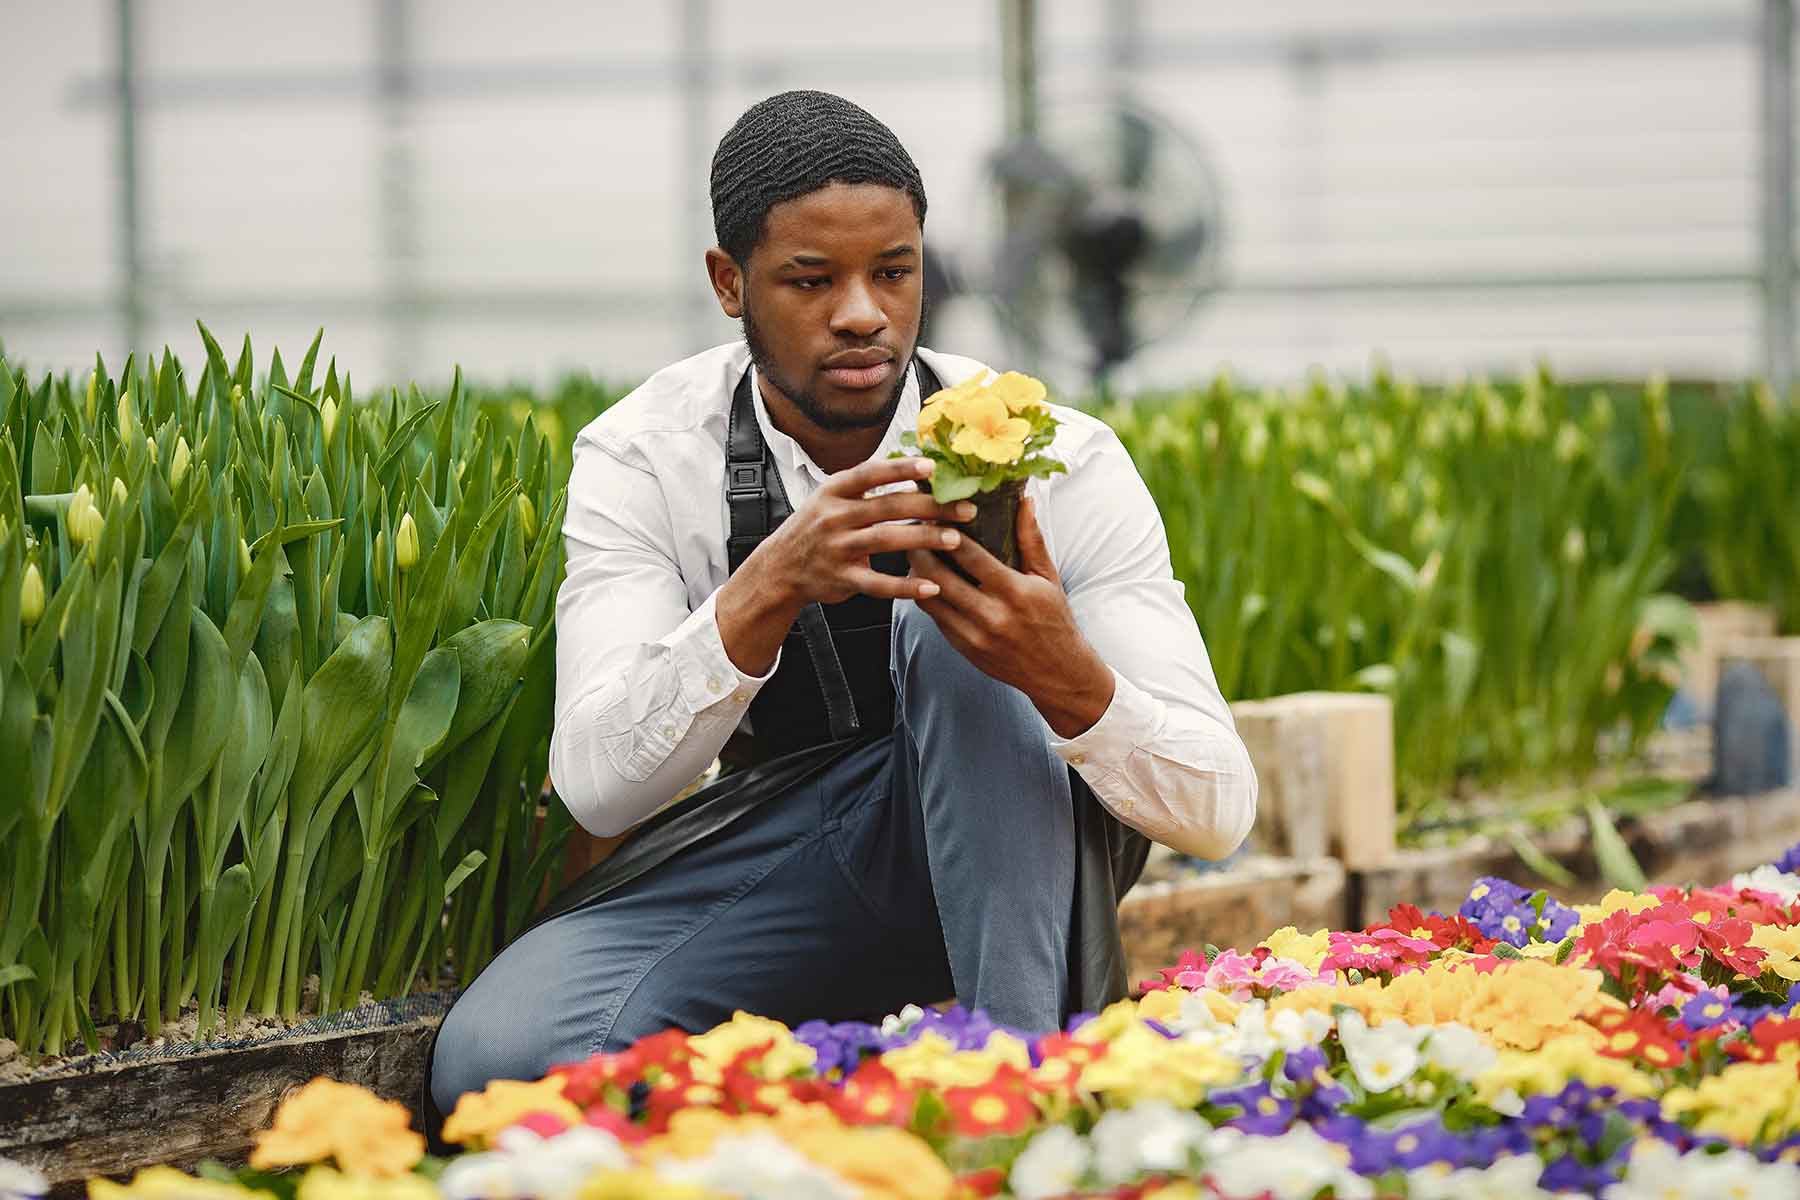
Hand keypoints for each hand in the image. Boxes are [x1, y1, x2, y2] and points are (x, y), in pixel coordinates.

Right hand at [718, 457, 974, 674]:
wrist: (780, 567)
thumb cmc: (817, 527)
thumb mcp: (831, 497)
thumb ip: (867, 486)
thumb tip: (915, 464)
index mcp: (834, 490)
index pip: (870, 473)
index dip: (900, 469)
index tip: (932, 466)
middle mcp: (835, 516)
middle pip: (888, 507)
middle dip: (930, 506)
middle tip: (965, 508)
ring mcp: (838, 548)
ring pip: (887, 541)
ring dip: (924, 539)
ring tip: (956, 539)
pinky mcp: (842, 579)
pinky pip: (878, 585)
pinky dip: (906, 587)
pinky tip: (931, 588)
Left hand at [906, 494, 1114, 737]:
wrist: (1058, 673)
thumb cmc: (1055, 619)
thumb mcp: (1048, 578)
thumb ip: (1031, 539)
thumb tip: (1024, 499)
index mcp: (1015, 592)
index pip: (970, 556)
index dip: (946, 533)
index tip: (936, 515)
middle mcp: (992, 615)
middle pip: (939, 577)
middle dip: (921, 550)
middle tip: (914, 531)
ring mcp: (975, 636)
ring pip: (929, 599)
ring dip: (916, 574)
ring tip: (915, 553)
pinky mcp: (964, 649)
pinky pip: (935, 618)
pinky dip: (926, 597)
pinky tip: (925, 581)